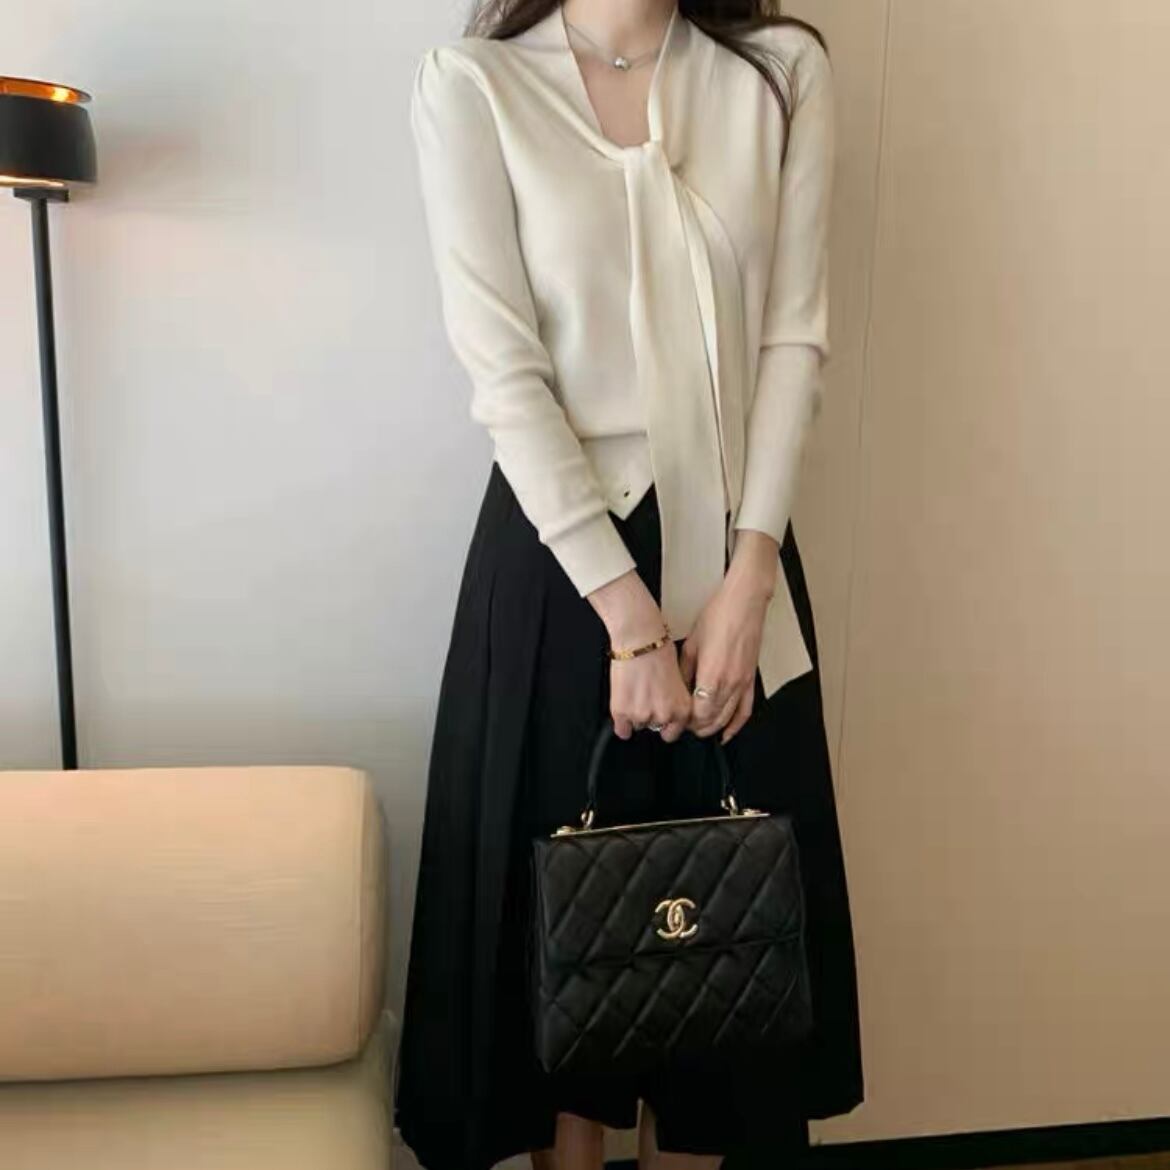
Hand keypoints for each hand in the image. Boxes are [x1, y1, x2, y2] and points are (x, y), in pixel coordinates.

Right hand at [588, 570, 692, 742]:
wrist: (640, 641)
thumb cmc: (659, 650)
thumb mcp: (679, 679)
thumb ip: (675, 699)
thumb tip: (668, 706)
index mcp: (682, 709)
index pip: (673, 732)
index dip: (666, 724)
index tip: (662, 720)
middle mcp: (663, 716)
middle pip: (654, 727)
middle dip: (650, 715)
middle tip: (646, 696)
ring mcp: (642, 716)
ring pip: (637, 725)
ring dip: (635, 714)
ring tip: (635, 692)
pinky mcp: (622, 712)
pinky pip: (622, 730)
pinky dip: (621, 723)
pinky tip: (623, 709)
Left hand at [679, 530, 778, 743]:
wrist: (744, 603)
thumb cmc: (719, 617)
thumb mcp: (691, 644)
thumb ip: (684, 671)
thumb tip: (677, 687)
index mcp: (711, 676)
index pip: (696, 713)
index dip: (685, 720)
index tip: (676, 718)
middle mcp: (729, 685)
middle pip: (711, 719)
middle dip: (696, 727)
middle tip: (684, 725)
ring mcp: (742, 684)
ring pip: (727, 718)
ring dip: (712, 728)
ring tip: (699, 730)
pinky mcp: (751, 679)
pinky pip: (745, 710)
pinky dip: (736, 725)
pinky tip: (727, 733)